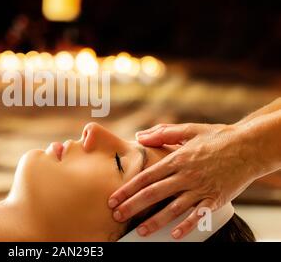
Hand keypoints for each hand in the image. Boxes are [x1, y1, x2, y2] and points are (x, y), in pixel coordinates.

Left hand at [108, 123, 260, 239]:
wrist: (250, 146)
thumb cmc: (219, 136)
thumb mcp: (190, 130)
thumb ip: (163, 133)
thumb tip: (140, 136)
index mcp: (177, 159)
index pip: (146, 177)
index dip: (128, 188)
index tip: (114, 198)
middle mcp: (186, 175)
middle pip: (154, 193)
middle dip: (133, 206)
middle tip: (117, 215)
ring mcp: (201, 188)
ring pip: (173, 208)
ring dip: (155, 220)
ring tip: (140, 230)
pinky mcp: (216, 199)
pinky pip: (199, 215)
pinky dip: (187, 225)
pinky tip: (174, 234)